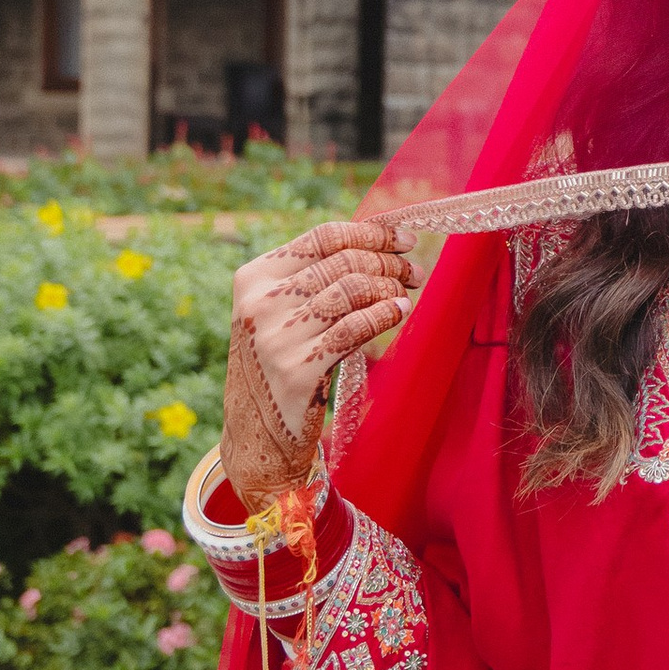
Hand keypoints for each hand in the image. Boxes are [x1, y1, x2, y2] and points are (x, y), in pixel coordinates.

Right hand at [223, 218, 414, 500]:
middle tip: (414, 271)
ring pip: (351, 291)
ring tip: (406, 294)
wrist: (256, 436)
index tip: (404, 238)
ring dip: (389, 288)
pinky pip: (354, 328)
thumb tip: (378, 244)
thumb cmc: (278, 366)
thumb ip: (314, 279)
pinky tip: (398, 313)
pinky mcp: (297, 370)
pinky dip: (383, 315)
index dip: (372, 232)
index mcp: (253, 278)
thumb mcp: (279, 314)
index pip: (323, 237)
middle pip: (343, 262)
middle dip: (388, 262)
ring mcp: (276, 337)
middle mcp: (260, 303)